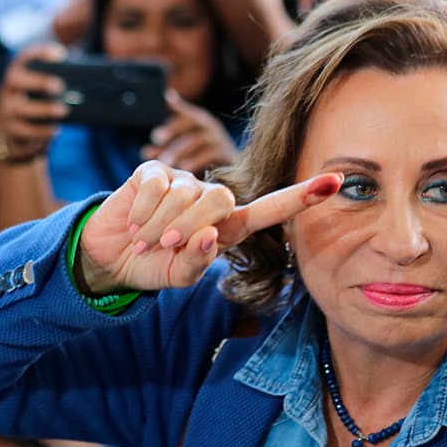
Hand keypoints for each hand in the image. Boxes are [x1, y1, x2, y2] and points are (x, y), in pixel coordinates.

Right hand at [0, 44, 68, 161]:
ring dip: (43, 110)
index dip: (40, 53)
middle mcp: (9, 90)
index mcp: (19, 74)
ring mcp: (8, 111)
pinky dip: (41, 132)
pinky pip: (24, 133)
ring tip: (64, 110)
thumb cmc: (39, 105)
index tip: (60, 54)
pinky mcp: (13, 132)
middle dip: (38, 81)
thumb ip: (62, 79)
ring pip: (20, 109)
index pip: (25, 57)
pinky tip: (56, 131)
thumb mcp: (47, 91)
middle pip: (16, 80)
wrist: (19, 133)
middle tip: (59, 86)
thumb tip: (85, 73)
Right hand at [76, 161, 342, 293]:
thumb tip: (208, 237)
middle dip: (190, 226)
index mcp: (228, 226)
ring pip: (186, 193)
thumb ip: (199, 262)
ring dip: (160, 224)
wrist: (111, 256)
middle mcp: (211, 198)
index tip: (335, 182)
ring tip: (146, 238)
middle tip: (167, 245)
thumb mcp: (180, 277)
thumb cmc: (154, 267)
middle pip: (221, 199)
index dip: (301, 198)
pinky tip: (134, 221)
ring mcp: (183, 180)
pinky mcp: (154, 170)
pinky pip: (156, 186)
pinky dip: (142, 211)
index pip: (270, 209)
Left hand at [141, 91, 239, 176]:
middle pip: (190, 123)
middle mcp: (211, 128)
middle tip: (155, 139)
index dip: (171, 117)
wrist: (236, 174)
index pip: (184, 114)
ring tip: (165, 161)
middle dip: (172, 131)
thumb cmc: (204, 160)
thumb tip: (145, 151)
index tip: (155, 134)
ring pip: (198, 140)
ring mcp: (220, 140)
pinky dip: (196, 161)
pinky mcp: (228, 156)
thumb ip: (167, 148)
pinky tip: (184, 168)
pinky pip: (210, 155)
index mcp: (199, 121)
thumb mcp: (183, 151)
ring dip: (180, 150)